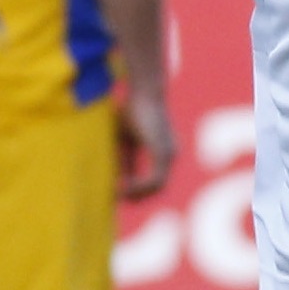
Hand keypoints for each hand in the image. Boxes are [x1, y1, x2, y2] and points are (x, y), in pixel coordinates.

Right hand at [115, 84, 172, 202]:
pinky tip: (122, 186)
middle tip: (117, 198)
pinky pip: (154, 180)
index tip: (118, 192)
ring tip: (118, 193)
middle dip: (139, 195)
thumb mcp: (125, 138)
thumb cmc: (132, 109)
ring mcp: (169, 154)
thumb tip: (118, 180)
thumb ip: (125, 159)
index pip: (154, 178)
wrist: (144, 91)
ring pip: (157, 186)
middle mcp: (170, 154)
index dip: (137, 188)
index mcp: (164, 150)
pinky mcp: (163, 153)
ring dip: (137, 192)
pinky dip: (138, 186)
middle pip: (158, 186)